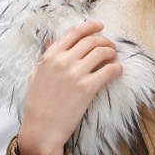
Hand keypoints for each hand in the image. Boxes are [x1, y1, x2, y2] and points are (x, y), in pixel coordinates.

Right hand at [16, 19, 122, 154]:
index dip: (90, 26)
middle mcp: (63, 61)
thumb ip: (45, 55)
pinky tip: (118, 71)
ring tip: (114, 57)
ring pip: (102, 52)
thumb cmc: (37, 103)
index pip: (74, 32)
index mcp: (50, 56)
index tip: (100, 26)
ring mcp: (75, 74)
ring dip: (112, 52)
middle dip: (104, 40)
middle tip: (111, 46)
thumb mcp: (36, 74)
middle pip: (91, 40)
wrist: (41, 129)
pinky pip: (108, 71)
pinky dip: (116, 69)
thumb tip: (52, 39)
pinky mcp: (87, 88)